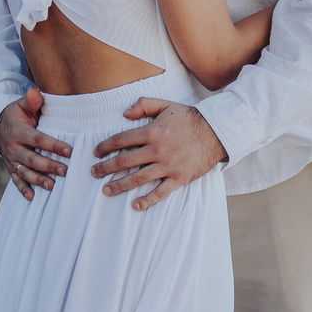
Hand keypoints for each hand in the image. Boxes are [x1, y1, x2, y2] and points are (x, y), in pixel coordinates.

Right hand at [0, 89, 72, 200]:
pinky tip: (32, 197)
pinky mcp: (11, 168)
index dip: (53, 146)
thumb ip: (31, 100)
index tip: (69, 151)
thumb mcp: (22, 105)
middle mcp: (14, 148)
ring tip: (52, 186)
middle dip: (49, 166)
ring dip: (38, 180)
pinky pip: (16, 180)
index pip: (39, 140)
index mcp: (19, 132)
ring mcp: (11, 160)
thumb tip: (36, 94)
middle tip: (65, 171)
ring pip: (25, 173)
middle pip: (33, 159)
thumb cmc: (18, 114)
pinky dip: (22, 190)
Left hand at [91, 99, 226, 210]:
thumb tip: (124, 114)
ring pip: (138, 179)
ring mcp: (167, 166)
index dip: (105, 147)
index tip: (96, 153)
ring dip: (119, 185)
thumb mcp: (166, 105)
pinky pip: (160, 192)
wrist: (216, 131)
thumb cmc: (190, 118)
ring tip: (106, 190)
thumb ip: (144, 105)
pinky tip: (135, 205)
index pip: (120, 140)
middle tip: (94, 173)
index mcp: (151, 132)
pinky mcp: (179, 178)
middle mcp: (156, 150)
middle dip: (105, 168)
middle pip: (124, 161)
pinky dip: (147, 200)